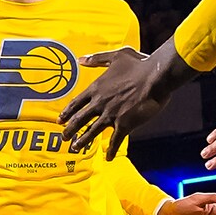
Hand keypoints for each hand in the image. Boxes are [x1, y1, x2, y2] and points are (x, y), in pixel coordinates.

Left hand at [59, 41, 193, 157]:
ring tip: (76, 148)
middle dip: (70, 130)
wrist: (155, 77)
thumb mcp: (116, 56)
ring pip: (91, 132)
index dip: (67, 113)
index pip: (76, 103)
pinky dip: (110, 150)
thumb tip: (81, 59)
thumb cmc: (138, 65)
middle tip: (64, 138)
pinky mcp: (124, 124)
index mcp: (96, 88)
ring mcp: (110, 115)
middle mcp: (100, 103)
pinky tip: (108, 158)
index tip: (59, 120)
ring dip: (83, 141)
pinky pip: (114, 141)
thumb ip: (97, 59)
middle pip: (79, 119)